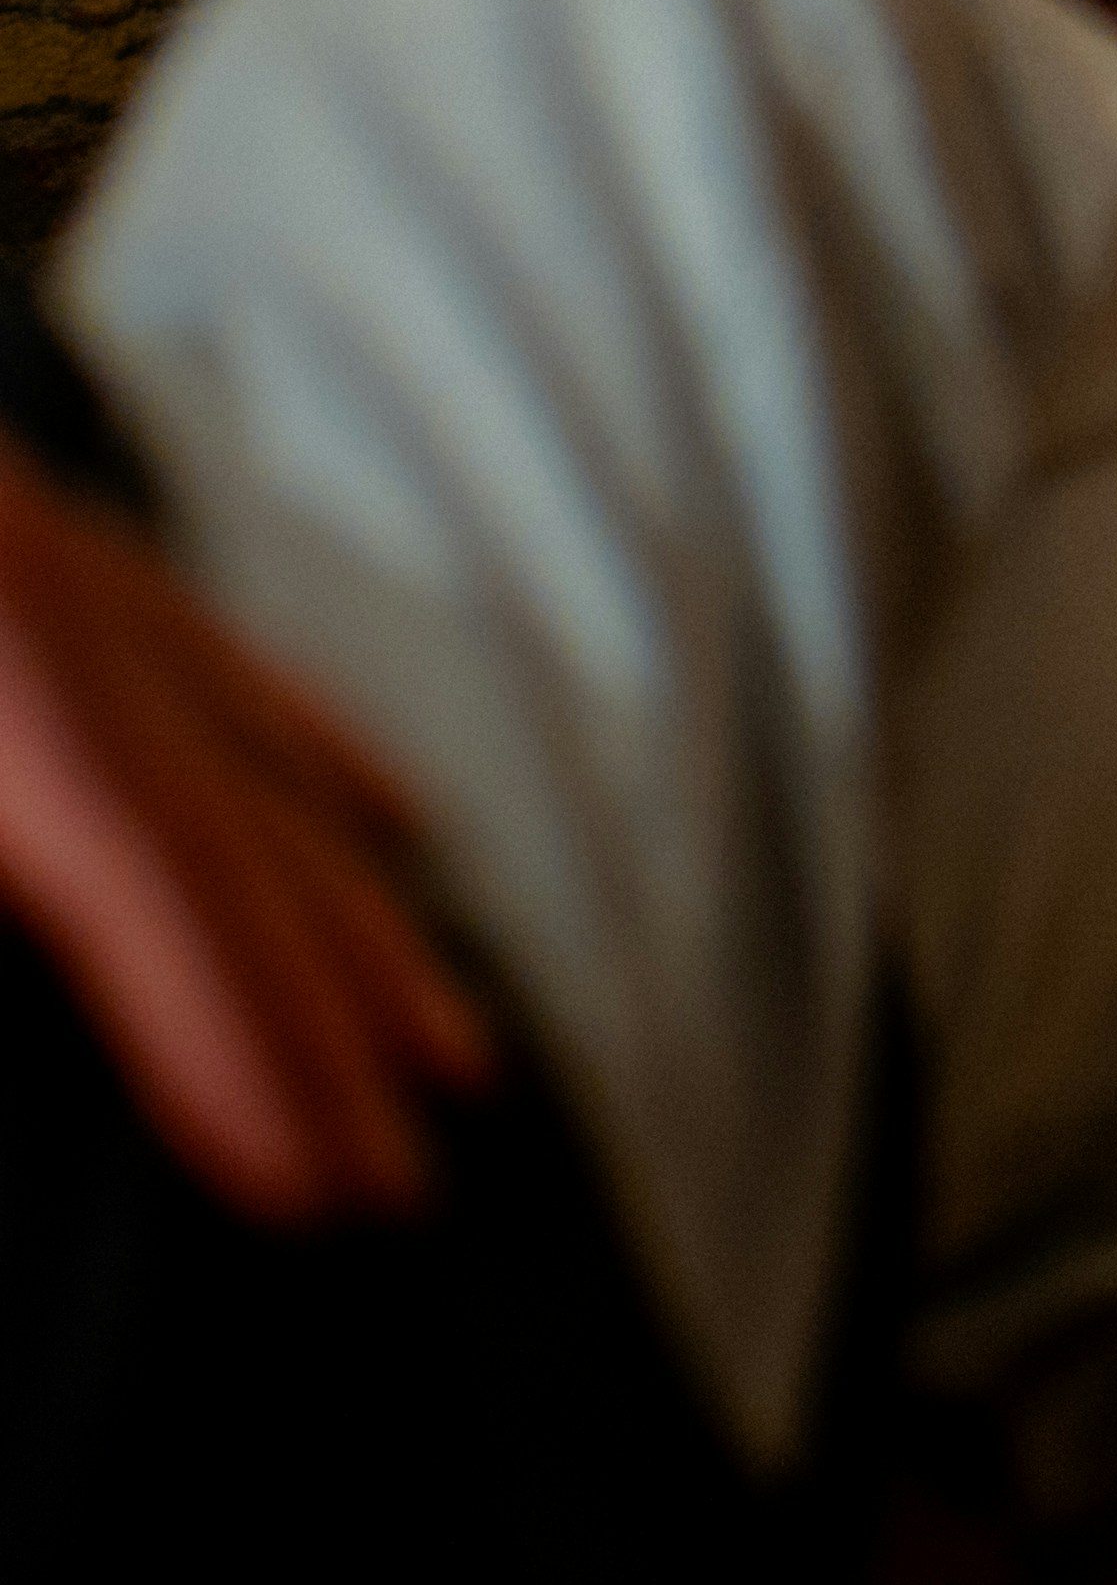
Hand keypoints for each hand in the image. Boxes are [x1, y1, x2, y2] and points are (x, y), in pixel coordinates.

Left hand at [0, 444, 492, 1220]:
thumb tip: (20, 962)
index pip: (141, 880)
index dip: (234, 1044)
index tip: (309, 1193)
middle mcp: (42, 621)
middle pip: (221, 837)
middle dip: (327, 1024)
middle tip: (412, 1187)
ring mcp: (46, 570)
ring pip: (239, 759)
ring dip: (352, 916)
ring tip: (455, 1047)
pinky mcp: (25, 540)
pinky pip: (206, 654)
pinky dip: (308, 748)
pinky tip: (389, 820)